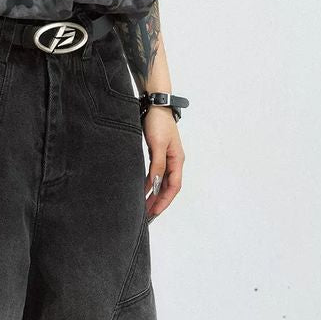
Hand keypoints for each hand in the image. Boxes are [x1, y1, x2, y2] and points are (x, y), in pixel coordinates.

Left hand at [142, 106, 184, 221]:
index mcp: (178, 160)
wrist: (155, 104)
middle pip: (168, 186)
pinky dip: (150, 182)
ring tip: (144, 206)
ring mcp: (166, 156)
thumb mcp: (157, 145)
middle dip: (159, 201)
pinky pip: (155, 172)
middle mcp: (174, 160)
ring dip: (154, 193)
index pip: (173, 187)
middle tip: (147, 215)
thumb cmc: (158, 122)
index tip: (155, 212)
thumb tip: (154, 185)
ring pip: (161, 180)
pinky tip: (142, 188)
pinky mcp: (157, 152)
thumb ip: (157, 165)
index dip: (164, 201)